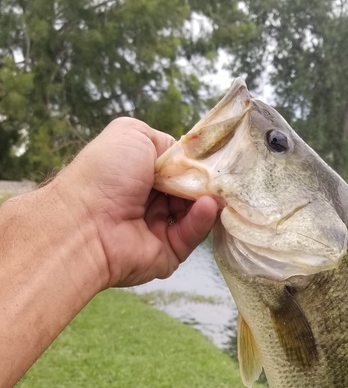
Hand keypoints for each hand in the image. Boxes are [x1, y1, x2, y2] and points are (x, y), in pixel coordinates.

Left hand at [54, 117, 218, 287]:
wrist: (85, 222)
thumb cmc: (104, 174)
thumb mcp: (132, 134)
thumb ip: (165, 142)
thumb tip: (188, 159)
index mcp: (140, 174)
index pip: (179, 167)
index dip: (197, 162)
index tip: (216, 158)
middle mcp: (150, 200)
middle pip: (191, 189)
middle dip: (206, 181)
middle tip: (222, 176)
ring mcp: (160, 228)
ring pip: (196, 212)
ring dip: (207, 199)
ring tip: (215, 191)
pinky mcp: (169, 253)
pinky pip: (192, 235)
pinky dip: (201, 219)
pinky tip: (206, 206)